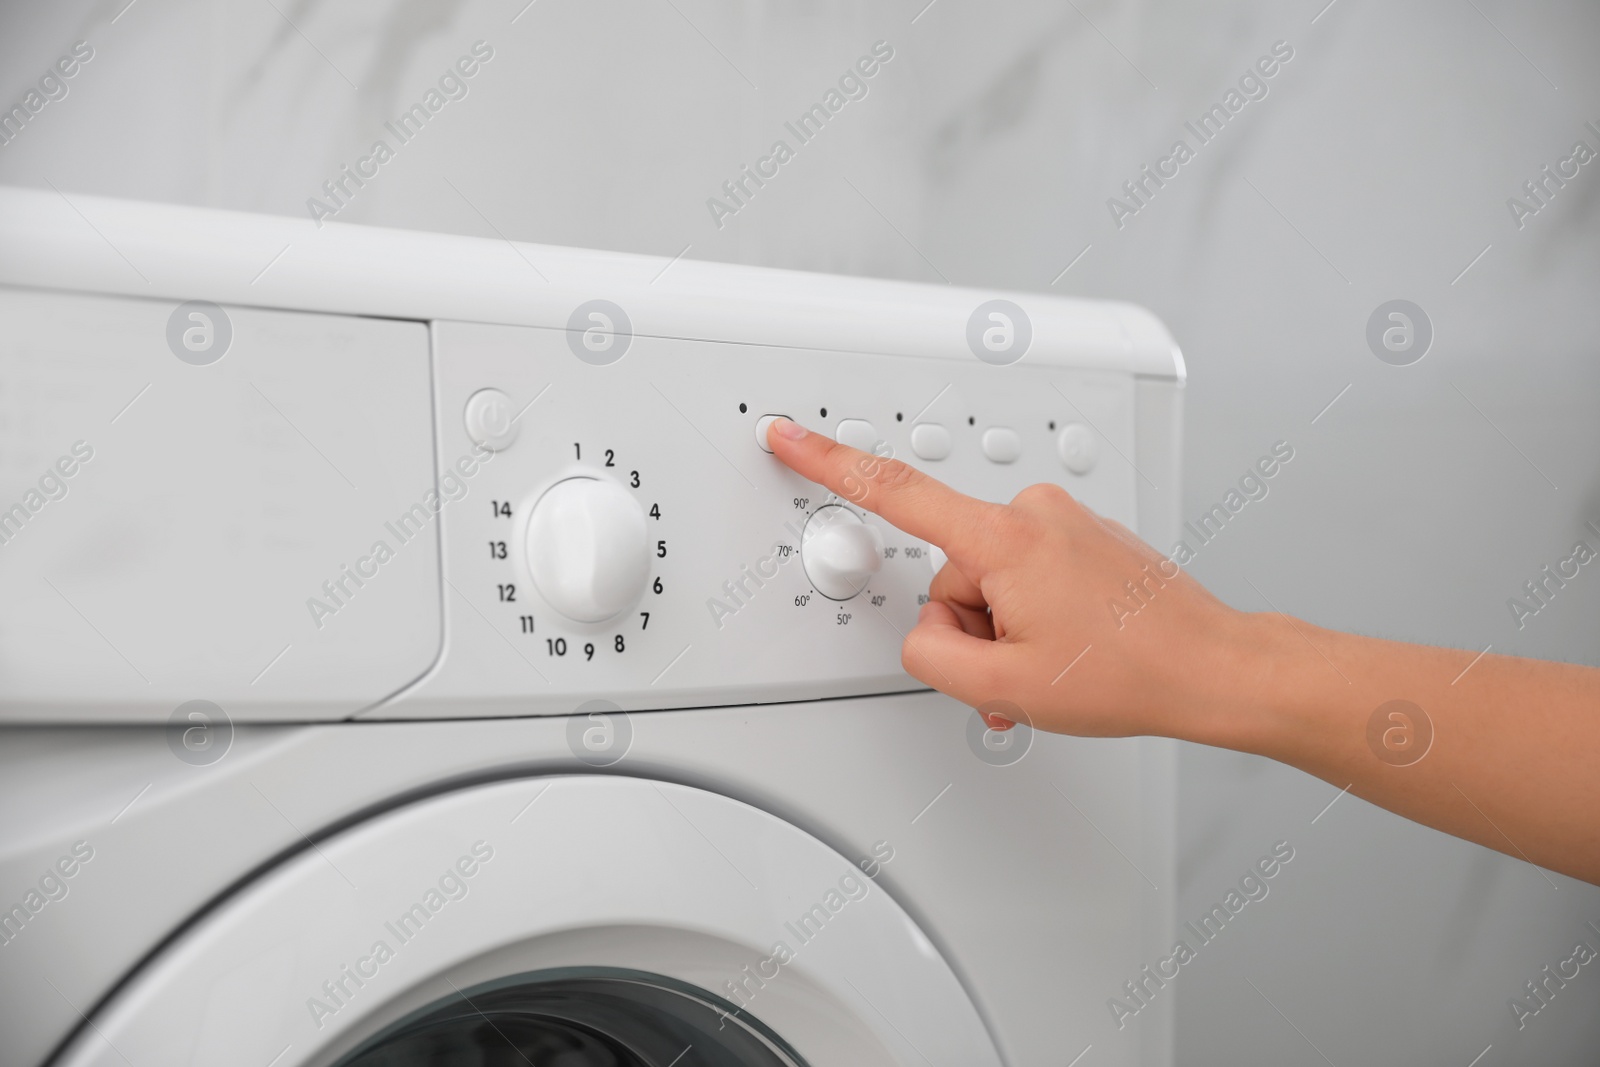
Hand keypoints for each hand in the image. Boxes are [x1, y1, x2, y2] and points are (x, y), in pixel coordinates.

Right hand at [766, 417, 1253, 739]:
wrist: (1212, 666)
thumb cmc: (1134, 670)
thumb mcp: (1005, 686)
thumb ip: (932, 654)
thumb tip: (927, 633)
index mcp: (1005, 539)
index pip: (893, 491)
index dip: (828, 464)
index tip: (789, 437)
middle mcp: (1034, 512)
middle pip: (950, 572)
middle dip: (974, 625)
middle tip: (1025, 664)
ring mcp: (1063, 520)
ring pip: (990, 579)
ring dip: (1007, 626)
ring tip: (1058, 658)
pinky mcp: (1083, 534)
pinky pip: (1027, 573)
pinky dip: (1034, 613)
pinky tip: (1073, 644)